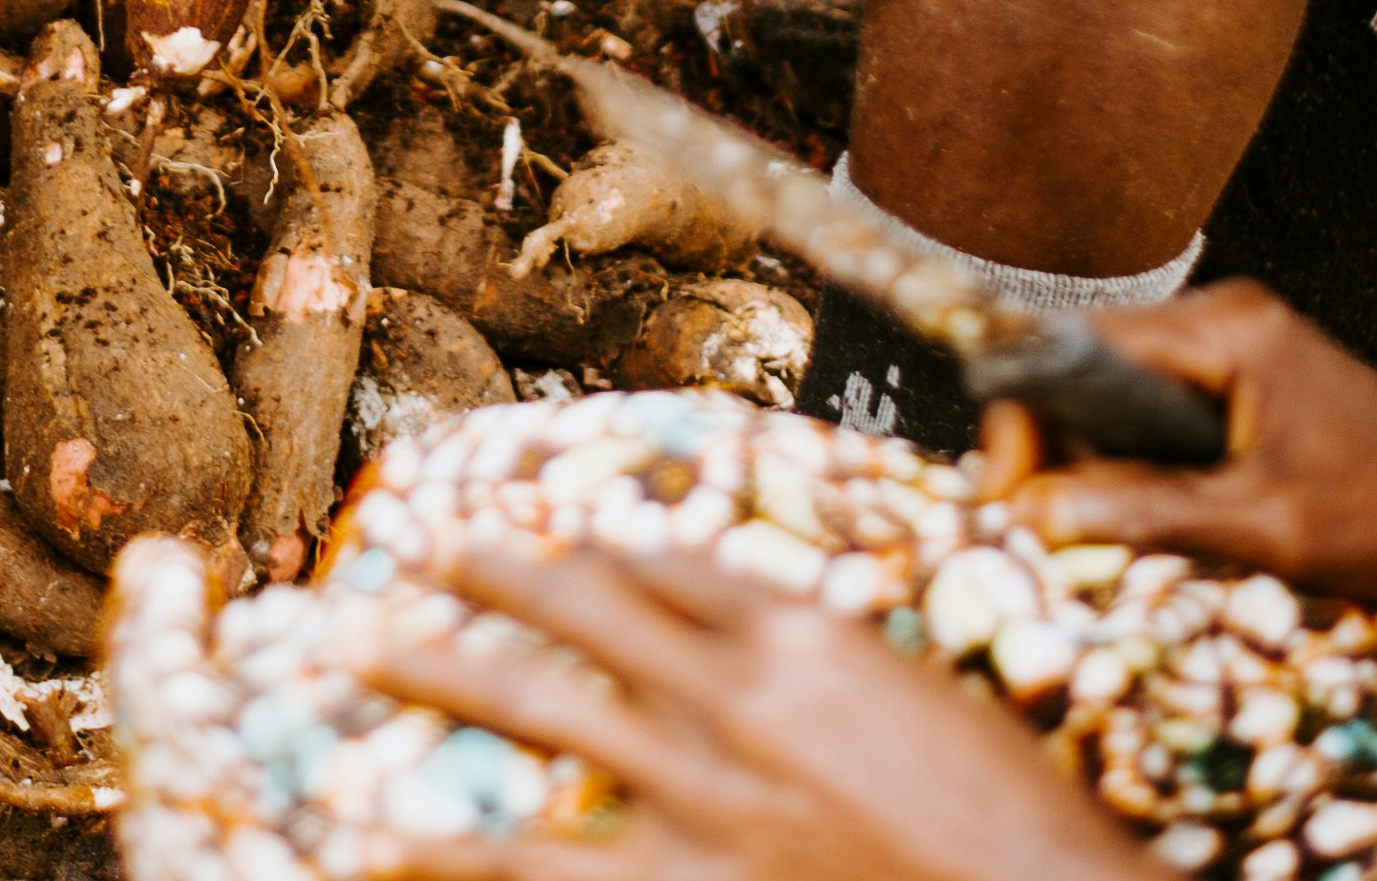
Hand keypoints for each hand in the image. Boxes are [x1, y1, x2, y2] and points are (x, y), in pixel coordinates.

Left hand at [348, 541, 1148, 880]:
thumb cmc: (1020, 833)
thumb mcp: (941, 715)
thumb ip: (845, 676)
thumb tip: (775, 651)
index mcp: (810, 641)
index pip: (673, 564)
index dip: (596, 543)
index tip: (548, 529)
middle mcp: (739, 701)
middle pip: (582, 608)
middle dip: (489, 573)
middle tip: (418, 548)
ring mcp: (705, 801)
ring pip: (537, 713)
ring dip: (436, 670)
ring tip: (356, 650)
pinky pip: (541, 868)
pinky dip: (454, 855)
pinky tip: (380, 843)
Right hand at [1005, 282, 1376, 606]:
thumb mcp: (1264, 528)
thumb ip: (1146, 511)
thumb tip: (1031, 513)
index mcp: (1227, 328)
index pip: (1081, 348)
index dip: (1029, 418)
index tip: (1009, 494)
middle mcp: (1226, 316)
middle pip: (1093, 367)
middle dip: (1062, 444)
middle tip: (1049, 524)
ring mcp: (1241, 345)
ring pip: (1126, 394)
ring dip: (1106, 458)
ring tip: (1113, 526)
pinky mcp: (1252, 380)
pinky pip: (1165, 411)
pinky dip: (1148, 461)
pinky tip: (1164, 512)